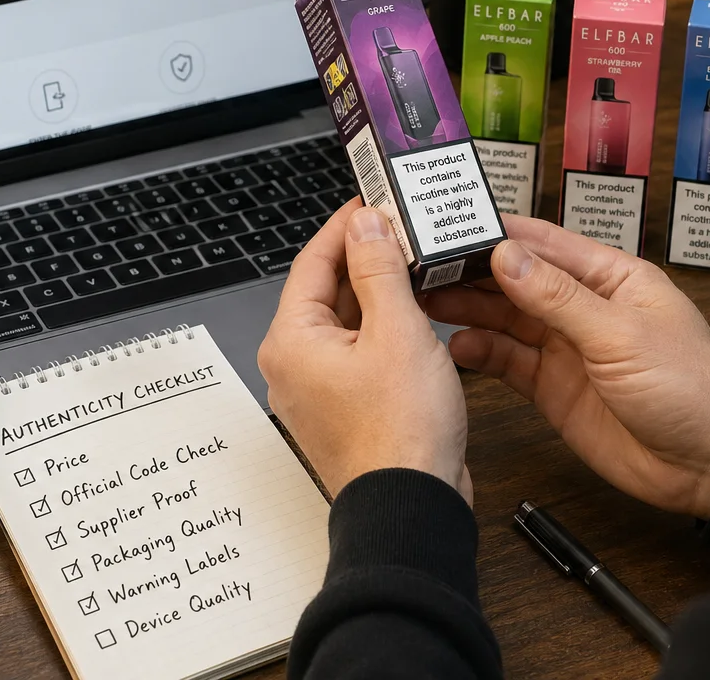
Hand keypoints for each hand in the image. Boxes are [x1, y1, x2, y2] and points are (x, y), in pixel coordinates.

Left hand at [259, 201, 471, 502]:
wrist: (410, 508)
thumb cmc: (399, 434)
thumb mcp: (397, 331)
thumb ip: (379, 270)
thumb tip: (365, 224)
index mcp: (291, 339)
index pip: (312, 260)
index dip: (346, 226)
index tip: (373, 202)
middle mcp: (293, 364)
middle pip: (326, 290)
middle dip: (366, 258)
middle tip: (404, 229)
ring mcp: (316, 390)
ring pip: (345, 322)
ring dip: (379, 294)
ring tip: (417, 266)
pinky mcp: (343, 408)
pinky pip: (358, 353)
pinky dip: (384, 330)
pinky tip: (417, 317)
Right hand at [422, 216, 709, 519]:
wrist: (709, 467)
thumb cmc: (690, 389)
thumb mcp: (621, 335)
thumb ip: (559, 298)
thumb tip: (507, 255)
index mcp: (611, 278)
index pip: (544, 243)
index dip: (497, 233)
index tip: (449, 225)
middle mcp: (584, 307)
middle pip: (517, 279)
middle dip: (471, 271)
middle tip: (422, 265)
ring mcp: (567, 348)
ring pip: (506, 319)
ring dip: (468, 310)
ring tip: (424, 300)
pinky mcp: (553, 388)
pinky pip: (509, 362)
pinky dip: (481, 353)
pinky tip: (457, 347)